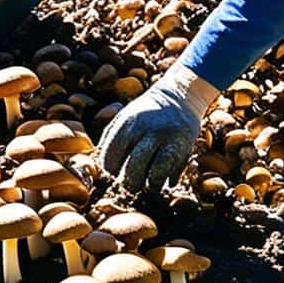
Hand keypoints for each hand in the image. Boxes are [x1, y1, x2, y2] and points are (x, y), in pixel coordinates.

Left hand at [98, 63, 218, 191]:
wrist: (180, 96)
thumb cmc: (145, 114)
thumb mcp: (124, 119)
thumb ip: (110, 140)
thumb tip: (101, 170)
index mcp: (126, 123)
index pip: (111, 159)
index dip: (111, 170)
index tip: (116, 170)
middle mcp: (146, 130)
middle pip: (131, 170)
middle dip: (129, 183)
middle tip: (131, 182)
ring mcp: (166, 138)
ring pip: (154, 176)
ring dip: (149, 186)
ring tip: (148, 183)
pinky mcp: (183, 146)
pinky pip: (171, 174)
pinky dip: (165, 182)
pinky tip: (163, 179)